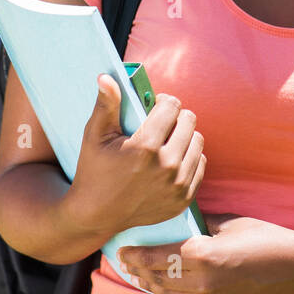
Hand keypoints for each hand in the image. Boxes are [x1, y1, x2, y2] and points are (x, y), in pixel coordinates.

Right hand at [63, 75, 205, 241]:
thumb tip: (107, 77)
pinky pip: (200, 164)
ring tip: (166, 140)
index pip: (172, 106)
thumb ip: (106, 105)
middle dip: (175, 116)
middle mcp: (167, 167)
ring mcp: (177, 185)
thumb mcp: (95, 136)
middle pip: (189, 121)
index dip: (162, 102)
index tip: (154, 106)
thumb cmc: (94, 171)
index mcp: (145, 147)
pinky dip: (188, 158)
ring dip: (184, 136)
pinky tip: (171, 159)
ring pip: (197, 141)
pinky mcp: (184, 199)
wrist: (96, 216)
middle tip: (160, 123)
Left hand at [117, 215, 293, 293]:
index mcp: (203, 254)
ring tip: (139, 277)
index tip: (122, 250)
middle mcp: (202, 281)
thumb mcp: (229, 223)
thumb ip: (201, 224)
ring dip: (150, 287)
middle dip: (137, 271)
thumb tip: (180, 219)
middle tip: (125, 262)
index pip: (156, 257)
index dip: (135, 255)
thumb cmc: (265, 238)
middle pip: (157, 278)